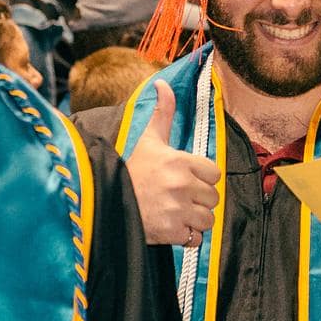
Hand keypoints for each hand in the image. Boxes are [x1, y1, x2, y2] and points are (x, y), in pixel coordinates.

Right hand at [126, 80, 221, 244]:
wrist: (105, 201)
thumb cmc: (132, 170)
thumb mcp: (149, 139)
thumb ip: (163, 112)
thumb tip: (163, 82)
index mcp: (181, 161)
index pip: (215, 174)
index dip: (202, 178)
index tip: (185, 180)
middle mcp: (181, 185)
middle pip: (213, 198)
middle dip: (199, 200)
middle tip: (179, 198)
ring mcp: (177, 210)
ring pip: (208, 218)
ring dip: (195, 219)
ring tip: (176, 213)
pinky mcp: (170, 233)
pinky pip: (196, 238)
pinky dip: (187, 236)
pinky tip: (171, 227)